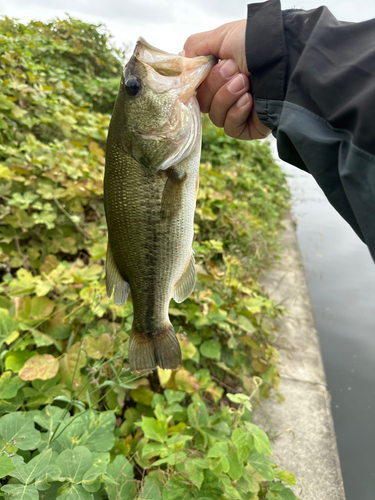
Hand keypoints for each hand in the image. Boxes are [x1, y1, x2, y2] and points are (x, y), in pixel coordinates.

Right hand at [184, 21, 270, 139]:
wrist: (285, 60)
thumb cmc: (257, 43)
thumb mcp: (221, 36)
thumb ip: (196, 47)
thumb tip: (181, 64)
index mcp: (221, 74)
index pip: (197, 89)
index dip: (196, 84)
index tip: (198, 74)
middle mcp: (229, 93)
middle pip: (204, 103)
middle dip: (215, 85)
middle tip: (234, 70)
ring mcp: (239, 112)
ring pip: (215, 117)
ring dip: (227, 97)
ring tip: (245, 82)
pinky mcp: (249, 128)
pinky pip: (230, 128)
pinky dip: (236, 112)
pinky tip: (249, 100)